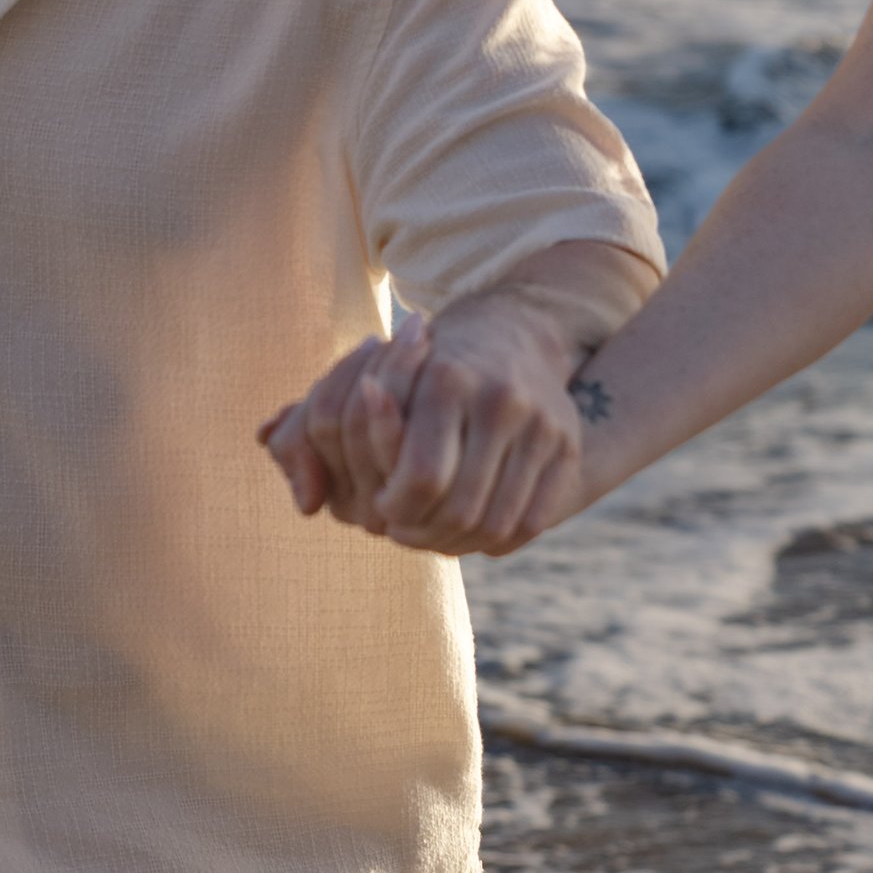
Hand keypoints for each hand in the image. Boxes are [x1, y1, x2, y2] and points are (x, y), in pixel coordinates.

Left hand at [260, 290, 590, 555]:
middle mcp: (502, 399)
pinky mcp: (566, 447)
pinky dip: (497, 538)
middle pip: (461, 507)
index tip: (382, 510)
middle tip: (406, 530)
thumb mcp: (367, 378)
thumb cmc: (424, 363)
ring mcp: (543, 425)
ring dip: (460, 540)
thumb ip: (314, 430)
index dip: (395, 509)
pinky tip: (472, 530)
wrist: (514, 332)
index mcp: (449, 378)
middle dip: (425, 531)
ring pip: (498, 521)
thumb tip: (306, 503)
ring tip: (435, 534)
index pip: (420, 478)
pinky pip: (532, 521)